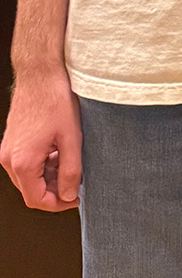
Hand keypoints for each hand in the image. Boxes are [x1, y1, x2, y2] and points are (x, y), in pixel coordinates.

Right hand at [0, 64, 82, 210]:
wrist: (40, 73)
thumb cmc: (55, 100)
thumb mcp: (71, 138)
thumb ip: (70, 171)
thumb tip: (68, 195)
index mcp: (23, 163)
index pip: (37, 200)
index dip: (58, 204)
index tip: (75, 198)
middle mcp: (10, 159)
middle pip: (31, 191)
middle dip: (55, 190)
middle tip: (76, 181)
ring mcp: (9, 150)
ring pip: (29, 178)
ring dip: (49, 176)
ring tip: (70, 162)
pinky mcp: (12, 142)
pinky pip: (25, 163)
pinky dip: (42, 164)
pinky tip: (59, 151)